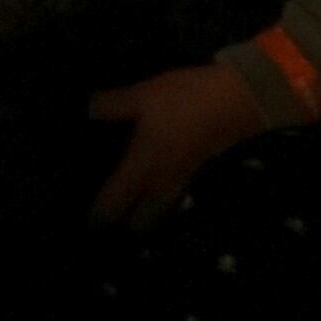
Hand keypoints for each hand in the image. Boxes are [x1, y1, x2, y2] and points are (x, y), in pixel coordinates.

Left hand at [86, 62, 262, 222]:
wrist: (236, 102)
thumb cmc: (184, 101)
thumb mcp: (143, 96)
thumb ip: (113, 105)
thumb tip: (86, 110)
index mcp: (142, 169)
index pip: (114, 205)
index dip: (97, 217)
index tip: (84, 223)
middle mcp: (160, 184)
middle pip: (140, 221)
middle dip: (123, 224)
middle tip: (106, 218)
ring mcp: (181, 181)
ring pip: (158, 210)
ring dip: (144, 212)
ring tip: (127, 203)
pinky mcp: (196, 172)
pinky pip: (170, 195)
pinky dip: (158, 197)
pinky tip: (152, 180)